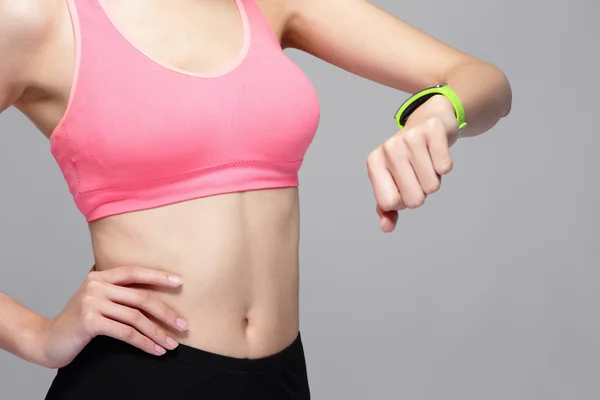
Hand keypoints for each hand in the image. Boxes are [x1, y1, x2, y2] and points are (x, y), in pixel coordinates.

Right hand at [36, 266, 187, 367]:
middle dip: (166, 312)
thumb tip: (153, 294)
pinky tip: (156, 350)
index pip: (134, 272)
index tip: (180, 283)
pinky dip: (144, 343)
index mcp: (99, 276)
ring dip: (158, 332)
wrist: (46, 340)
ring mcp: (92, 303)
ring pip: (136, 317)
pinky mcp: (90, 322)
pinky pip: (126, 333)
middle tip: (183, 325)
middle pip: (140, 297)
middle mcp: (95, 286)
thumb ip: (117, 292)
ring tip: (172, 344)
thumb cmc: (78, 322)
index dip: (158, 276)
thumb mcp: (96, 300)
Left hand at [367, 111, 457, 232]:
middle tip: (418, 174)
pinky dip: (444, 166)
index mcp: (374, 162)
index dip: (402, 202)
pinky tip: (437, 153)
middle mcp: (388, 148)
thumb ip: (387, 208)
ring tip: (427, 162)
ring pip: (432, 186)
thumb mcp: (393, 181)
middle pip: (413, 199)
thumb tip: (386, 227)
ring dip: (434, 179)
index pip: (390, 203)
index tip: (403, 186)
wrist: (428, 124)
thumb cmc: (408, 159)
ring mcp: (409, 136)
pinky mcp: (432, 129)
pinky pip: (444, 167)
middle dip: (420, 193)